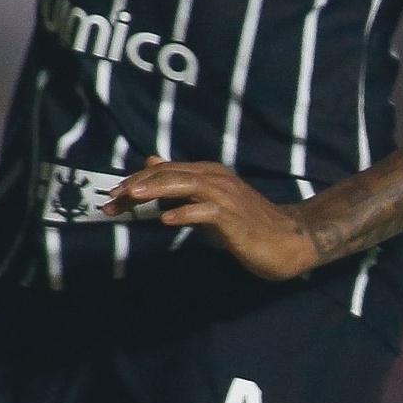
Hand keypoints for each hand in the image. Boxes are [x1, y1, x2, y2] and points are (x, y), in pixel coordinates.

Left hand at [104, 159, 321, 281]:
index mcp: (208, 174)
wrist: (289, 239)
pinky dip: (186, 213)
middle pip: (171, 175)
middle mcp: (216, 179)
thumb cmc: (248, 224)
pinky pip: (207, 212)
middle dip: (139, 185)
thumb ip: (182, 184)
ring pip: (187, 186)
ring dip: (158, 190)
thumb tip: (153, 163)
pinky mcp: (235, 218)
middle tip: (112, 198)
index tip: (113, 197)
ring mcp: (226, 197)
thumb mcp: (209, 202)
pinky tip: (167, 220)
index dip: (137, 182)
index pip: (165, 172)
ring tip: (133, 197)